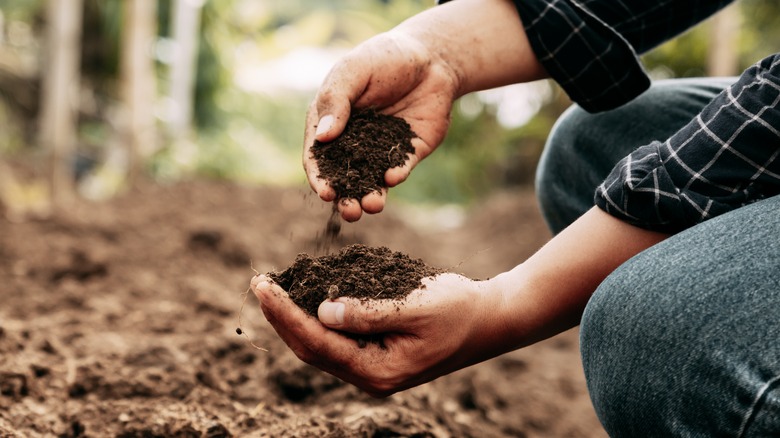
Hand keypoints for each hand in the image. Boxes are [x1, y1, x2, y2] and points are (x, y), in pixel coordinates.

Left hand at [251, 272, 508, 396]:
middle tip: (259, 282)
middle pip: (310, 349)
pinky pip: (336, 338)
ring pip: (319, 345)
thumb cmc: (458, 309)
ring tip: (272, 288)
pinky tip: (304, 296)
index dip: (286, 314)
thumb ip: (369, 312)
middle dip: (281, 316)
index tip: (264, 285)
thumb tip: (322, 312)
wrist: (489, 320)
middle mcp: (370, 376)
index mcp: (378, 371)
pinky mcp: (375, 353)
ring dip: (294, 317)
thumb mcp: (416, 306)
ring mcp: (372, 367)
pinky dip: (316, 316)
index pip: (318, 343)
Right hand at [304, 31, 458, 221]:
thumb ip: (336, 101)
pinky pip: (400, 169)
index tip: (326, 193)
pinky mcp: (408, 152)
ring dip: (371, 197)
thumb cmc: (383, 58)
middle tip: (351, 211)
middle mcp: (353, 141)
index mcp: (331, 123)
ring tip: (373, 205)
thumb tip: (322, 137)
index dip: (319, 177)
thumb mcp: (352, 71)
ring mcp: (380, 150)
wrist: (430, 56)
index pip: (318, 157)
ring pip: (372, 181)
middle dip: (346, 198)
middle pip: (344, 178)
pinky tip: (393, 176)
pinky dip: (396, 175)